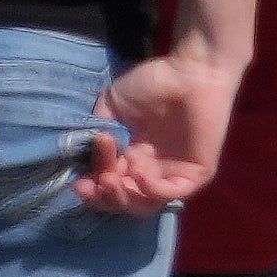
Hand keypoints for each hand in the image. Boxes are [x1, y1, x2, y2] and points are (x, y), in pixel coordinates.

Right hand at [84, 50, 236, 215]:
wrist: (190, 71)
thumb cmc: (152, 83)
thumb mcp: (112, 106)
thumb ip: (96, 129)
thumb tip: (82, 155)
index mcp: (132, 158)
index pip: (109, 186)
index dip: (92, 189)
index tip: (79, 182)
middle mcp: (151, 170)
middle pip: (124, 202)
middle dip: (104, 198)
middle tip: (95, 183)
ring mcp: (174, 173)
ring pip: (145, 205)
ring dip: (123, 198)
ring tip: (110, 180)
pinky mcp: (197, 173)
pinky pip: (172, 194)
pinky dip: (152, 191)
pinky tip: (140, 174)